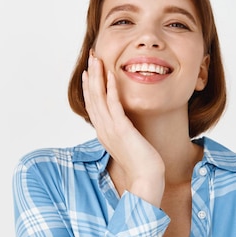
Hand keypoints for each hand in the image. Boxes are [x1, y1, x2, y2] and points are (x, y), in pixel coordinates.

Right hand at [82, 54, 164, 206]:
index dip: (90, 87)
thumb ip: (123, 133)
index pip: (92, 105)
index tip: (90, 71)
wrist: (146, 179)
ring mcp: (110, 129)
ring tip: (97, 59)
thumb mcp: (128, 144)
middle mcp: (103, 129)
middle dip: (91, 76)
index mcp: (103, 133)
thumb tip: (125, 126)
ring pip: (99, 98)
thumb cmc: (141, 164)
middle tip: (91, 58)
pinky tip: (112, 75)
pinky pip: (114, 104)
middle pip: (92, 98)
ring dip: (98, 76)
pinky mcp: (121, 129)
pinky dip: (111, 88)